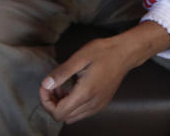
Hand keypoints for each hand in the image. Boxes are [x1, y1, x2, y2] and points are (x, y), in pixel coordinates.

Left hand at [39, 21, 169, 123]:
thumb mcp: (79, 58)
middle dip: (52, 103)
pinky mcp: (101, 104)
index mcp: (85, 93)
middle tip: (51, 85)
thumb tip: (46, 85)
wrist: (124, 54)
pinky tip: (72, 89)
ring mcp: (98, 106)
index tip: (45, 86)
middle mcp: (92, 104)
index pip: (57, 113)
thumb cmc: (103, 52)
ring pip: (71, 117)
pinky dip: (72, 105)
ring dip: (61, 105)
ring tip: (61, 87)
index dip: (46, 101)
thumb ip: (61, 73)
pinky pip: (81, 113)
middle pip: (63, 117)